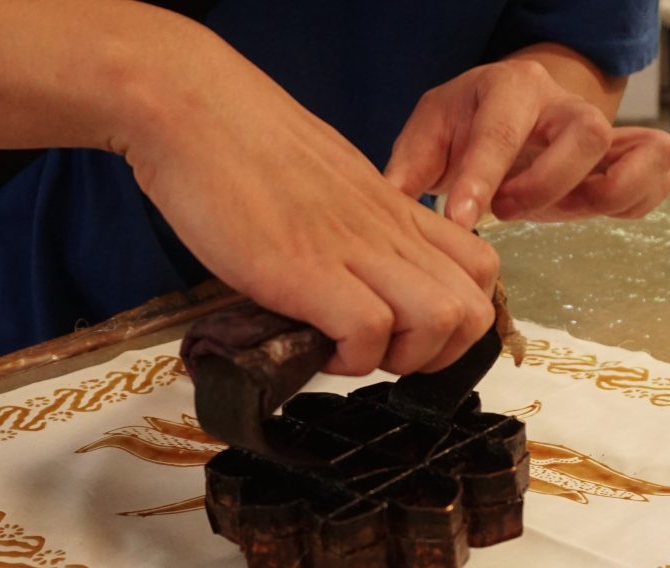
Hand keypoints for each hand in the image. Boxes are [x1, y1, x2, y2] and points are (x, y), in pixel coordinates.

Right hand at [120, 34, 496, 376]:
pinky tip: (316, 345)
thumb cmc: (240, 144)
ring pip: (442, 320)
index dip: (458, 318)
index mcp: (392, 208)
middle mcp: (385, 229)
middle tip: (383, 352)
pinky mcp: (304, 269)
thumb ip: (349, 229)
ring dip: (403, 358)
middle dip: (439, 354)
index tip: (408, 331)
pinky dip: (351, 357)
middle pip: (473, 308)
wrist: (189, 108)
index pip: (479, 269)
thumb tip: (345, 278)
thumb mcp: (323, 185)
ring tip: (352, 351)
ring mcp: (349, 248)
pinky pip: (369, 332)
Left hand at [383, 56, 669, 225]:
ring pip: (641, 151)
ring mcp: (605, 128)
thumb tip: (389, 212)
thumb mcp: (429, 133)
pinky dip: (633, 201)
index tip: (460, 220)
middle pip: (587, 134)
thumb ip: (408, 170)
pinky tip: (588, 212)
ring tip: (553, 215)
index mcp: (512, 88)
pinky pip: (655, 177)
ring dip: (600, 195)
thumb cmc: (466, 122)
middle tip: (503, 212)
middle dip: (546, 184)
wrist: (510, 107)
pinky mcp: (626, 156)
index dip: (482, 179)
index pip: (502, 132)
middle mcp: (566, 103)